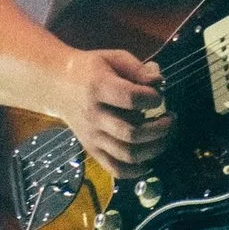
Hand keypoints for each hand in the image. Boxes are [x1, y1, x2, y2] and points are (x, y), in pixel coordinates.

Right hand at [55, 45, 170, 179]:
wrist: (57, 85)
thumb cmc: (91, 69)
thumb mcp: (113, 58)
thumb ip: (138, 69)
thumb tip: (159, 82)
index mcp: (98, 88)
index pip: (131, 98)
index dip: (152, 98)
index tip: (158, 95)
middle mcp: (93, 115)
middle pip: (132, 133)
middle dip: (160, 129)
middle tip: (171, 118)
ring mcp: (92, 136)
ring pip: (127, 154)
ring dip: (154, 148)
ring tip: (165, 136)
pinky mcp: (92, 150)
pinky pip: (115, 169)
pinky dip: (135, 171)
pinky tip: (149, 159)